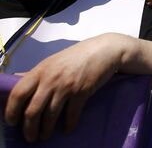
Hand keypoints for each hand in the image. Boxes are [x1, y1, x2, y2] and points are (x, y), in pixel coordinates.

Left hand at [5, 34, 124, 141]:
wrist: (104, 50)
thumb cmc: (77, 56)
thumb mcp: (52, 61)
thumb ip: (36, 73)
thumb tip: (16, 78)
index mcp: (40, 71)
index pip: (18, 93)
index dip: (11, 110)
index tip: (12, 122)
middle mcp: (51, 79)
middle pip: (33, 110)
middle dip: (29, 128)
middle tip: (30, 137)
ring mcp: (67, 86)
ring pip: (50, 115)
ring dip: (46, 130)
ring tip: (45, 135)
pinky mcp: (82, 92)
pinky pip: (72, 114)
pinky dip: (69, 125)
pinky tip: (67, 129)